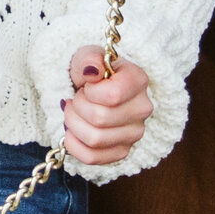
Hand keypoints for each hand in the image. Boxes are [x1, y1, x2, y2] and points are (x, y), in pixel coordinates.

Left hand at [62, 44, 153, 165]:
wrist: (93, 88)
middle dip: (77, 107)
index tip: (87, 85)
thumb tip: (92, 72)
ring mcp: (134, 133)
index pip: (112, 95)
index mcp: (138, 80)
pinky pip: (92, 157)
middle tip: (76, 98)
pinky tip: (72, 131)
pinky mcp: (122, 151)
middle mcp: (142, 109)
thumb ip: (89, 59)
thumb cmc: (91, 71)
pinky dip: (74, 145)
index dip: (90, 92)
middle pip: (99, 118)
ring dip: (73, 124)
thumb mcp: (87, 56)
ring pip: (94, 139)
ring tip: (74, 112)